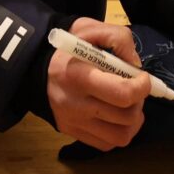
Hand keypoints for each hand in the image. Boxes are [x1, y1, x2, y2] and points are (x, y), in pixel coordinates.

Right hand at [47, 18, 149, 151]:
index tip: (141, 77)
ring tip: (126, 105)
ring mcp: (73, 123)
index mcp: (78, 76)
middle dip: (139, 101)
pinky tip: (114, 117)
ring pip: (122, 136)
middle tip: (133, 89)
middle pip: (127, 116)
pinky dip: (118, 132)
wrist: (32, 67)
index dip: (142, 86)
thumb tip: (135, 65)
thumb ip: (117, 38)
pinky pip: (108, 144)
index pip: (123, 93)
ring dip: (132, 120)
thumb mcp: (87, 28)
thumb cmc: (65, 48)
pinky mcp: (72, 133)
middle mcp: (75, 104)